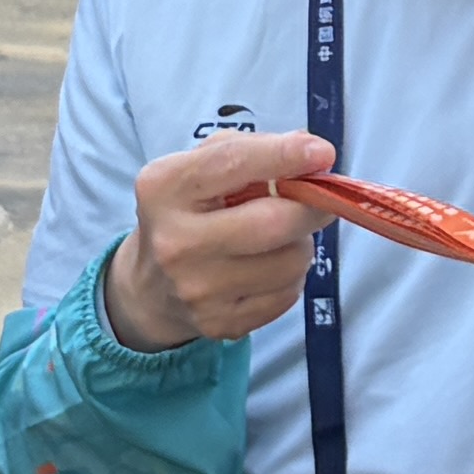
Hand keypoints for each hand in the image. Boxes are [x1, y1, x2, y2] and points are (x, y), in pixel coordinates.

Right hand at [105, 127, 335, 348]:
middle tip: (323, 199)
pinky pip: (288, 295)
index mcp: (165, 188)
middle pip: (274, 222)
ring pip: (291, 261)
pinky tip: (268, 268)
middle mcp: (176, 241)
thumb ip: (249, 150)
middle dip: (312, 207)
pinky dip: (290, 277)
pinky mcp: (220, 323)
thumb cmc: (186, 213)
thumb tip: (311, 150)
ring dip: (300, 244)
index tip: (322, 152)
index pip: (233, 163)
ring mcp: (197, 289)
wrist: (151, 288)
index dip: (285, 156)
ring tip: (280, 238)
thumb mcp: (198, 168)